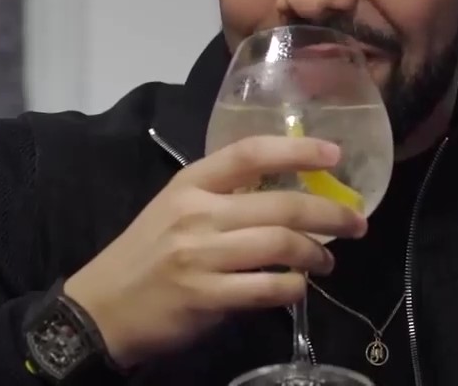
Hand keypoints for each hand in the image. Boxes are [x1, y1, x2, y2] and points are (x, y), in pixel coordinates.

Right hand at [62, 136, 367, 368]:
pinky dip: (293, 289)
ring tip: (327, 261)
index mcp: (191, 183)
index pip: (251, 153)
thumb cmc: (146, 252)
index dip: (298, 150)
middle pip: (281, 205)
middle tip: (356, 223)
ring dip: (317, 254)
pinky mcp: (205, 296)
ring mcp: (201, 256)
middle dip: (330, 214)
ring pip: (281, 246)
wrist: (100, 307)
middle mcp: (197, 213)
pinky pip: (267, 288)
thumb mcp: (176, 206)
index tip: (335, 154)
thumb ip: (224, 194)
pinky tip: (298, 289)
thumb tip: (287, 189)